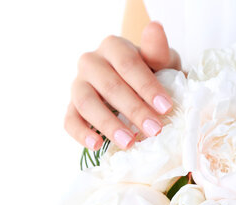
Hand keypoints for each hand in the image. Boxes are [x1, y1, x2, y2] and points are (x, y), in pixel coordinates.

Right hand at [64, 22, 180, 150]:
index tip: (166, 107)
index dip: (147, 87)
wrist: (139, 89)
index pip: (128, 64)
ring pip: (86, 103)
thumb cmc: (153, 73)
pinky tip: (97, 146)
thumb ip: (158, 50)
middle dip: (134, 110)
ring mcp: (78, 85)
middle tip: (154, 130)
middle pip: (109, 86)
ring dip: (108, 124)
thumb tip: (155, 28)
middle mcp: (91, 62)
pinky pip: (70, 121)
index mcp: (113, 46)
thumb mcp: (162, 62)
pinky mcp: (71, 107)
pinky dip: (81, 134)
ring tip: (130, 142)